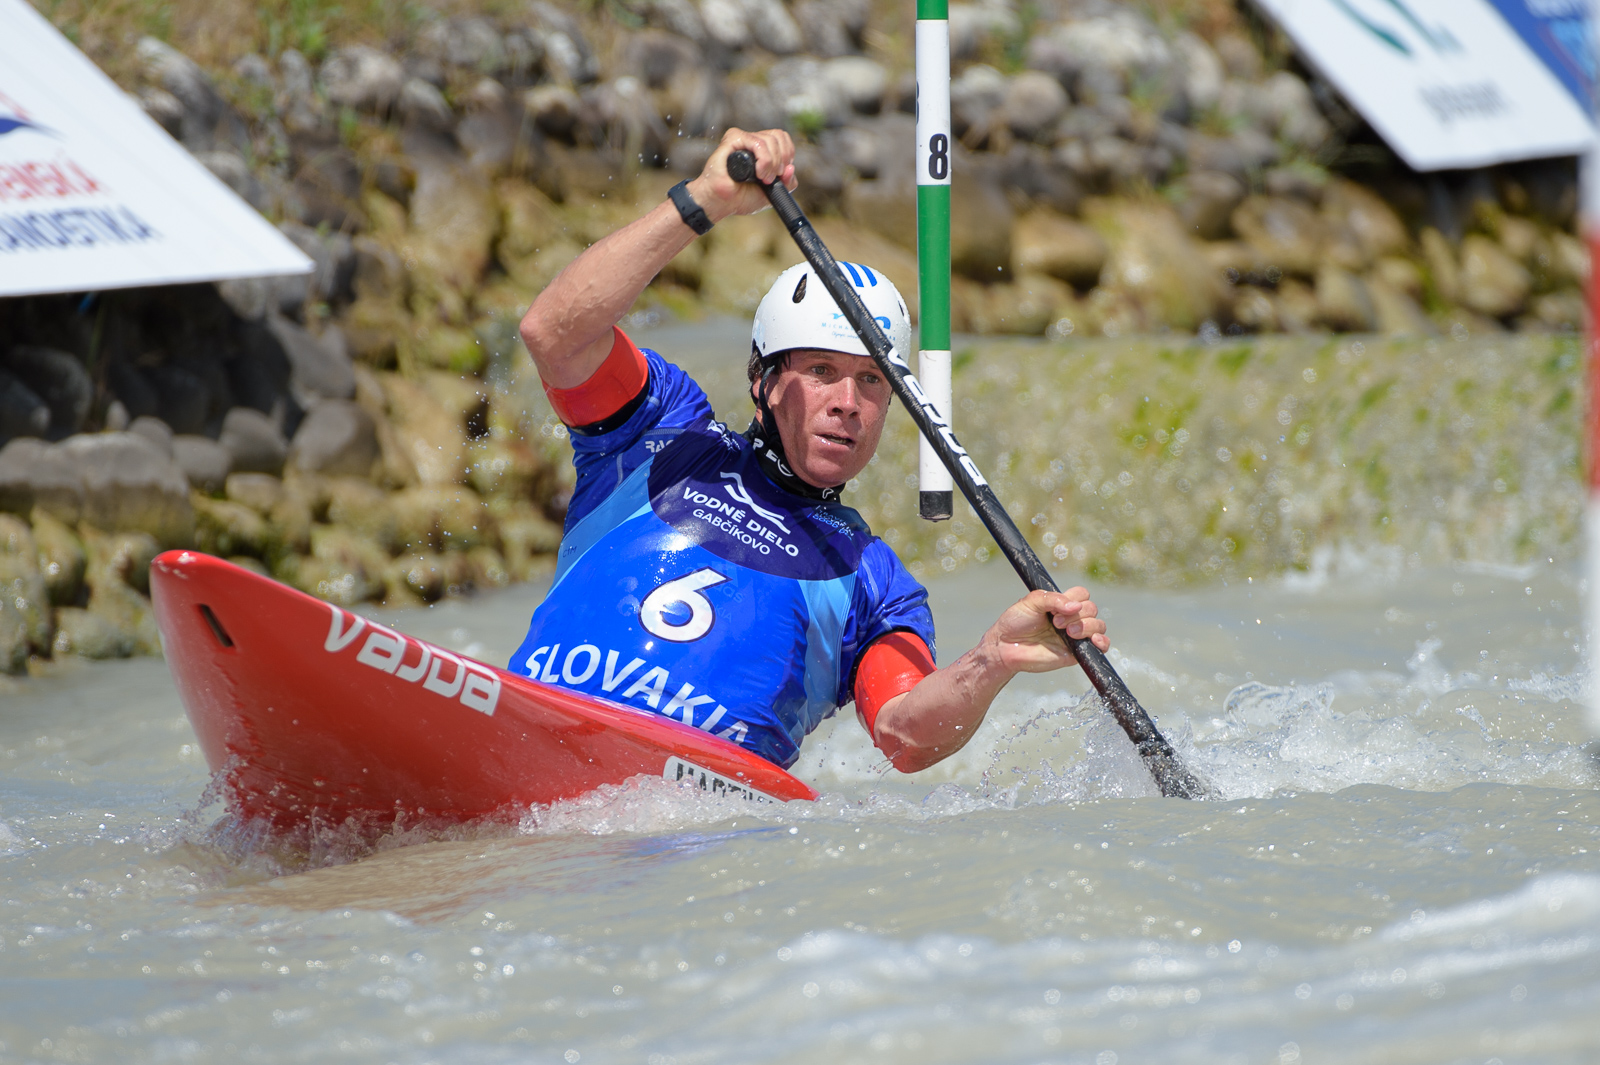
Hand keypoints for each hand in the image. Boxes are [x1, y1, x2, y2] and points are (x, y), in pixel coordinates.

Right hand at [685, 127, 796, 223]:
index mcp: (762, 150)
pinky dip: (764, 158)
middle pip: (779, 136)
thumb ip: (786, 183)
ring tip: (764, 179)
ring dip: (772, 162)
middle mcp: (753, 142)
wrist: (721, 203)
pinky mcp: (733, 139)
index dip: (787, 154)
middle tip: (773, 177)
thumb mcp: (771, 193)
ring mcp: (743, 139)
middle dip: (782, 158)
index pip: (783, 139)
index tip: (782, 173)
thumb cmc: (740, 198)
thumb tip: (791, 168)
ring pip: (770, 139)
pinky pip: (757, 142)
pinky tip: (759, 172)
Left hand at [984, 587, 1107, 673]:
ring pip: (1098, 625)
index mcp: (1062, 604)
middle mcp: (1071, 618)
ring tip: (1067, 633)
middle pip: (1091, 609)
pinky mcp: (1077, 653)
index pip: (1082, 594)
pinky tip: (1094, 640)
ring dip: (1087, 626)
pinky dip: (1102, 642)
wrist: (1005, 647)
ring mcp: (1075, 635)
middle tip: (1055, 623)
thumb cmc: (1015, 623)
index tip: (1055, 609)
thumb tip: (1076, 606)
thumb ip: (1052, 599)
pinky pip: (1100, 646)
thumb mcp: (1030, 602)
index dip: (1074, 598)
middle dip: (1076, 615)